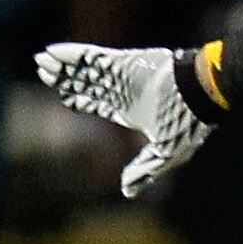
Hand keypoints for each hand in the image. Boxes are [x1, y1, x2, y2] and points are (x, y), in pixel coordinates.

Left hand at [35, 42, 214, 195]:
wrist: (201, 92)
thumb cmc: (187, 123)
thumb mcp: (167, 154)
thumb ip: (144, 170)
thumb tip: (127, 192)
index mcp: (129, 111)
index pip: (96, 103)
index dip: (77, 100)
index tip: (62, 96)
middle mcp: (121, 91)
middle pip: (85, 84)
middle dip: (64, 79)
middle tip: (42, 71)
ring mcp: (121, 75)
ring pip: (84, 69)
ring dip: (63, 66)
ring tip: (41, 60)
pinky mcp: (123, 61)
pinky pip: (92, 56)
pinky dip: (72, 53)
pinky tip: (53, 52)